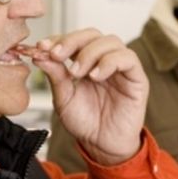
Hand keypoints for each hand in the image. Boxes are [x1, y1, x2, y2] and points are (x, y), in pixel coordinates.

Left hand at [33, 29, 147, 165]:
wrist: (102, 144)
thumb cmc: (86, 122)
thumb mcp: (63, 98)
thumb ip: (55, 76)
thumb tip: (40, 55)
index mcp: (86, 62)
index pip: (76, 39)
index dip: (59, 38)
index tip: (42, 47)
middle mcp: (105, 61)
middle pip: (93, 34)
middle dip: (73, 41)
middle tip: (57, 55)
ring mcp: (121, 68)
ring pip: (111, 42)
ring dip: (90, 52)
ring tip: (77, 72)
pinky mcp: (137, 78)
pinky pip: (128, 59)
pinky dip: (109, 62)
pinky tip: (95, 76)